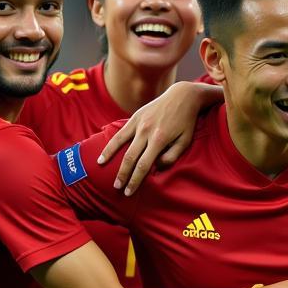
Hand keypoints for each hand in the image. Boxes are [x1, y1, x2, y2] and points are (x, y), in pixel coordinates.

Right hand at [96, 82, 221, 194]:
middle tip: (118, 188)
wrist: (182, 96)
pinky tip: (103, 152)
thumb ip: (171, 157)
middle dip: (123, 175)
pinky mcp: (135, 117)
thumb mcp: (185, 141)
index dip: (135, 180)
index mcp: (160, 140)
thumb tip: (155, 168)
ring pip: (120, 143)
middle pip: (131, 158)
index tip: (129, 191)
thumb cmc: (186, 122)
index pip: (143, 165)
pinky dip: (110, 143)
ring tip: (101, 168)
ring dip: (110, 157)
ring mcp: (139, 123)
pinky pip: (119, 132)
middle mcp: (147, 131)